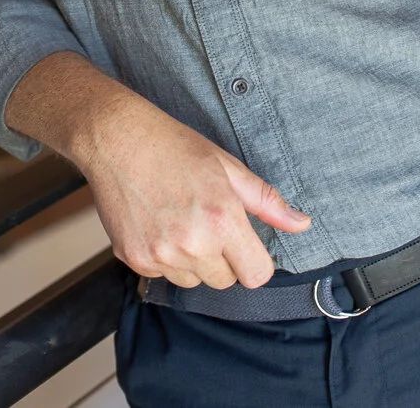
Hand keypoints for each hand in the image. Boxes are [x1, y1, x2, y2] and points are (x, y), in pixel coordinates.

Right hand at [79, 92, 311, 290]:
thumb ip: (266, 202)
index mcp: (222, 220)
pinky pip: (163, 275)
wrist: (117, 139)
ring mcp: (160, 255)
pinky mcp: (135, 259)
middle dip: (223, 258)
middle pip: (225, 282)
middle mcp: (192, 244)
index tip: (243, 240)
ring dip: (193, 261)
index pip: (256, 275)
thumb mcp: (228, 167)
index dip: (253, 258)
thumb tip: (302, 224)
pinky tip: (158, 223)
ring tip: (180, 219)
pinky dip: (165, 257)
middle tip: (206, 220)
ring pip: (193, 281)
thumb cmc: (174, 146)